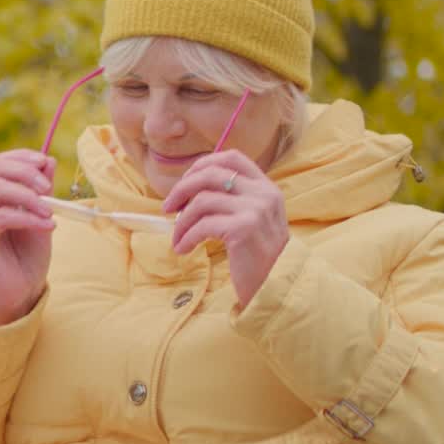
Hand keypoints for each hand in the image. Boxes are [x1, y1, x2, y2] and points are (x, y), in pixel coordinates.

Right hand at [0, 149, 55, 327]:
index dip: (22, 157)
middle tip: (48, 186)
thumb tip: (49, 160)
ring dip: (28, 195)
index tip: (46, 162)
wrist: (20, 293)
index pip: (1, 163)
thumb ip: (43, 191)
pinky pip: (0, 216)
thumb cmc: (29, 258)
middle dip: (25, 171)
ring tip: (50, 210)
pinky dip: (27, 217)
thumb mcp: (42, 217)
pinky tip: (47, 226)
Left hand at [162, 149, 288, 308]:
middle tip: (167, 208)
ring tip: (177, 237)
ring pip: (202, 201)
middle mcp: (263, 193)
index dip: (202, 165)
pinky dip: (186, 237)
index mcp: (266, 187)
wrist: (275, 286)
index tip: (184, 183)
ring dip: (182, 221)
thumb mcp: (253, 219)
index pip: (231, 157)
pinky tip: (182, 248)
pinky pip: (203, 225)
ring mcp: (255, 209)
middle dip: (181, 189)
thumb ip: (233, 199)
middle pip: (210, 174)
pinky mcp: (244, 228)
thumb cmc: (257, 255)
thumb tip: (186, 189)